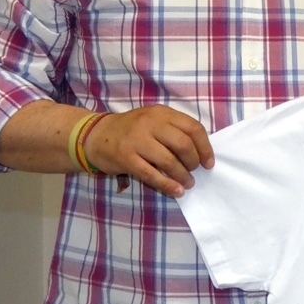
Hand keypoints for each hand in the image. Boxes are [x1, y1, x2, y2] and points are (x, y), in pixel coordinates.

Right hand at [84, 105, 214, 197]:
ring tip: (188, 183)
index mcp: (161, 113)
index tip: (208, 162)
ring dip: (183, 176)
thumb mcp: (153, 120)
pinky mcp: (126, 158)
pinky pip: (152, 175)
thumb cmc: (131, 130)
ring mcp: (137, 140)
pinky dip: (167, 185)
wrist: (95, 135)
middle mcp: (150, 123)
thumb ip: (174, 130)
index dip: (205, 147)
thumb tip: (200, 152)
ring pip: (169, 161)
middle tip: (194, 171)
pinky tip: (176, 191)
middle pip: (183, 144)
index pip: (193, 127)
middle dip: (194, 162)